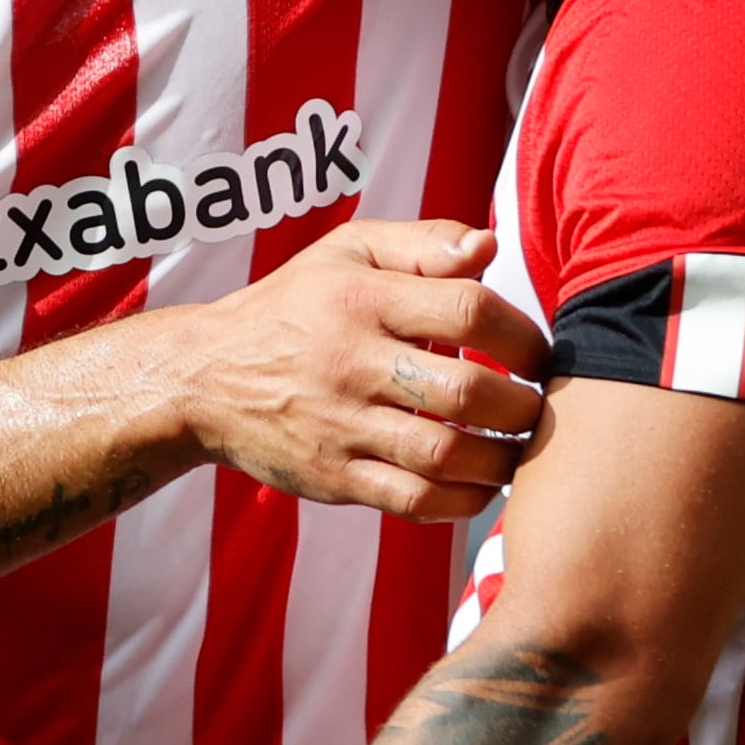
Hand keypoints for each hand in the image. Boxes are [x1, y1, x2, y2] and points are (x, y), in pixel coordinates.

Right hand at [166, 220, 546, 516]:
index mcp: (361, 298)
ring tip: (519, 449)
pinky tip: (481, 485)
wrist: (206, 378)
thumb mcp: (346, 253)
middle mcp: (350, 361)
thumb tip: (489, 246)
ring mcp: (340, 425)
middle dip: (523, 405)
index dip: (522, 334)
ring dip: (501, 459)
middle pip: (464, 390)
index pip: (467, 310)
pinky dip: (462, 500)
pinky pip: (412, 500)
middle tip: (538, 407)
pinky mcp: (333, 477)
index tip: (537, 352)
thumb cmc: (294, 306)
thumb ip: (422, 244)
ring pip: (444, 453)